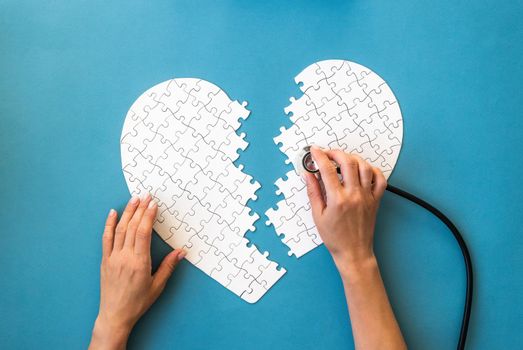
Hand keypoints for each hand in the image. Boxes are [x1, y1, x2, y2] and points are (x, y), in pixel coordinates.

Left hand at [89, 194, 185, 349]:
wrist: (115, 316)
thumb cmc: (138, 302)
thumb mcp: (157, 286)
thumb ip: (169, 267)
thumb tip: (182, 251)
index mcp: (139, 262)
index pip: (143, 232)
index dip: (148, 216)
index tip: (153, 203)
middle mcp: (124, 257)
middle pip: (132, 227)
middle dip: (139, 209)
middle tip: (146, 195)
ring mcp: (113, 257)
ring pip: (119, 229)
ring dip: (127, 212)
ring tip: (134, 199)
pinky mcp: (105, 260)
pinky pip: (106, 239)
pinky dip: (109, 224)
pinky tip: (113, 213)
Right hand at [304, 146, 386, 273]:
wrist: (353, 252)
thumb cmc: (334, 237)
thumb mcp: (317, 215)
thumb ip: (313, 192)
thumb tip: (308, 175)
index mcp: (337, 200)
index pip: (327, 170)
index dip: (319, 156)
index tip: (314, 151)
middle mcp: (354, 195)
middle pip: (348, 162)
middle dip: (336, 153)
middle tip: (328, 154)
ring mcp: (367, 197)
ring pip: (364, 167)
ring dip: (353, 159)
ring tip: (343, 160)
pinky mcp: (375, 200)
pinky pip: (380, 179)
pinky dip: (372, 170)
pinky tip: (362, 170)